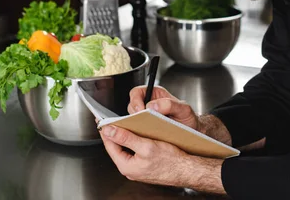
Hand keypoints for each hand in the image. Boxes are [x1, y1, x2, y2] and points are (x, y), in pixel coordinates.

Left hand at [99, 125, 224, 193]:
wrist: (186, 169)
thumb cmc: (170, 160)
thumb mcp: (145, 145)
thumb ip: (125, 138)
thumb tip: (109, 131)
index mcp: (126, 166)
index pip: (110, 145)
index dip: (106, 131)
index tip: (102, 121)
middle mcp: (130, 169)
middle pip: (117, 147)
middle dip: (116, 133)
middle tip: (114, 120)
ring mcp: (137, 168)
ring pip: (126, 149)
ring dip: (126, 136)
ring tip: (127, 124)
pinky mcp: (144, 165)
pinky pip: (135, 151)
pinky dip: (135, 141)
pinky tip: (140, 134)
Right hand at [128, 85, 198, 130]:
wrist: (192, 131)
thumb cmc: (188, 118)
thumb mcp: (184, 109)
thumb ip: (170, 104)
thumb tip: (152, 106)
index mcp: (156, 95)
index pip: (137, 92)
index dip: (135, 100)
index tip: (140, 110)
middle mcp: (149, 104)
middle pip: (132, 106)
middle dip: (135, 114)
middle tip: (142, 122)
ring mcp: (146, 117)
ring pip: (133, 118)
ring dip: (137, 124)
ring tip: (147, 129)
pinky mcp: (146, 128)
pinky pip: (138, 129)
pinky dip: (140, 132)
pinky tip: (149, 135)